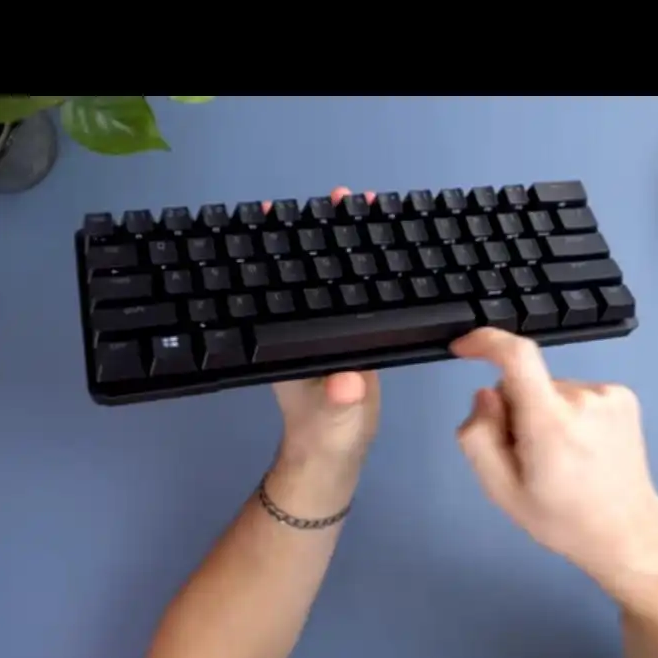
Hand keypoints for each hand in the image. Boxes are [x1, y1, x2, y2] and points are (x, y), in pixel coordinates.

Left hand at [264, 187, 381, 473]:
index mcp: (289, 340)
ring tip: (360, 207)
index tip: (280, 212)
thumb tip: (348, 381)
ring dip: (342, 246)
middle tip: (339, 199)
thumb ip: (341, 399)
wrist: (333, 458)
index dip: (279, 248)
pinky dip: (364, 270)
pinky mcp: (350, 339)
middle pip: (305, 273)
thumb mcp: (334, 418)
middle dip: (318, 234)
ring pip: (330, 281)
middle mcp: (302, 328)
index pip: (281, 285)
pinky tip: (379, 248)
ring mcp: (325, 332)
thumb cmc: (325, 436)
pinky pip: (354, 297)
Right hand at [451, 328, 657, 617]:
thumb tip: (485, 395)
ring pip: (550, 388)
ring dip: (543, 412)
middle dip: (515, 408)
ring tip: (561, 457)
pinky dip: (568, 412)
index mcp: (551, 424)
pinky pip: (575, 392)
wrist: (628, 532)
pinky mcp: (623, 396)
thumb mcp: (502, 491)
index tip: (464, 347)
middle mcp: (583, 399)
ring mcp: (608, 395)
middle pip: (526, 382)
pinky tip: (582, 446)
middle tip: (527, 455)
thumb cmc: (560, 519)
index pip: (517, 356)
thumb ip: (479, 437)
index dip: (486, 342)